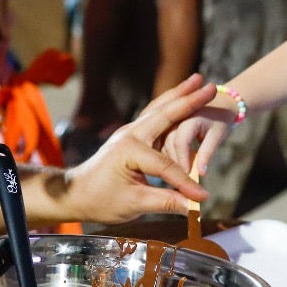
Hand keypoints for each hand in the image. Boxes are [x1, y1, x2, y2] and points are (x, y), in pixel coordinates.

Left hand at [54, 75, 213, 223]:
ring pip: (159, 109)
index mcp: (130, 150)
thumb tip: (193, 205)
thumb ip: (166, 202)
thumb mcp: (134, 204)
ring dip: (179, 95)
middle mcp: (130, 134)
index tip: (203, 197)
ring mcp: (129, 132)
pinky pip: (154, 115)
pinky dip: (169, 104)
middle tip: (211, 88)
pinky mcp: (131, 135)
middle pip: (165, 114)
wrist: (76, 193)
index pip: (167, 164)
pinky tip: (181, 97)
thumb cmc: (100, 200)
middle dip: (189, 100)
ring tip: (198, 80)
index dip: (187, 181)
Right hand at [161, 101, 239, 176]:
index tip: (187, 177)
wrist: (218, 102)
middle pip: (168, 144)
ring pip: (162, 144)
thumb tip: (201, 174)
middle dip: (175, 164)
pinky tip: (175, 167)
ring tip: (179, 177)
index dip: (183, 161)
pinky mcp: (163, 125)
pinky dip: (167, 155)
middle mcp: (174, 116)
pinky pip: (161, 143)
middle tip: (183, 182)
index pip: (181, 141)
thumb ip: (208, 153)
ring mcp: (167, 120)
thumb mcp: (217, 135)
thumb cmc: (220, 120)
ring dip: (169, 160)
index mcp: (190, 116)